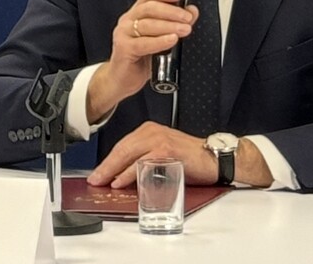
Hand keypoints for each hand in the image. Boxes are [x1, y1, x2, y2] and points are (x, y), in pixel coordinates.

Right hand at [86, 0, 197, 122]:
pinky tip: (171, 40)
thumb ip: (175, 24)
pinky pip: (143, 43)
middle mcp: (128, 20)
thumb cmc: (141, 58)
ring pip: (147, 24)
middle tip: (188, 18)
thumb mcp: (161, 39)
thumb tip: (192, 11)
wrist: (122, 79)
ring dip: (169, 26)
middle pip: (149, 7)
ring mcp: (124, 34)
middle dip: (172, 11)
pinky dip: (159, 41)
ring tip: (185, 30)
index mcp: (136, 14)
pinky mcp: (123, 48)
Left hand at [88, 122, 216, 187]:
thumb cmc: (192, 159)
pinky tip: (121, 181)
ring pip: (128, 155)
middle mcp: (151, 132)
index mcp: (148, 131)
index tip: (98, 173)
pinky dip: (130, 173)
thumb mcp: (163, 154)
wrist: (217, 158)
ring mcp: (158, 140)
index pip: (122, 146)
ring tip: (103, 182)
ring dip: (113, 171)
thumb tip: (125, 176)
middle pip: (121, 149)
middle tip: (95, 179)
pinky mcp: (166, 150)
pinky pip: (142, 163)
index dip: (108, 161)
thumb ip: (145, 160)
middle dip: (106, 166)